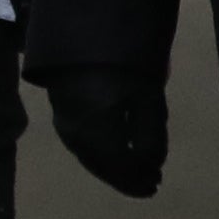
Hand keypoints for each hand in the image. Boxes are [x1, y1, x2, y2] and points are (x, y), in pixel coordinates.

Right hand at [41, 70, 167, 200]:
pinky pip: (82, 151)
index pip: (122, 166)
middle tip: (150, 182)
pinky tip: (113, 156)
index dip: (140, 178)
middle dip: (128, 179)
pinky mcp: (60, 121)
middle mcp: (79, 134)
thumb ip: (152, 136)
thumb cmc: (122, 64)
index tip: (158, 180)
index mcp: (101, 129)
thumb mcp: (148, 98)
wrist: (82, 37)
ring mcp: (65, 128)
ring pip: (91, 161)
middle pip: (105, 168)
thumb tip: (152, 165)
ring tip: (134, 171)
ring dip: (114, 171)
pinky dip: (101, 159)